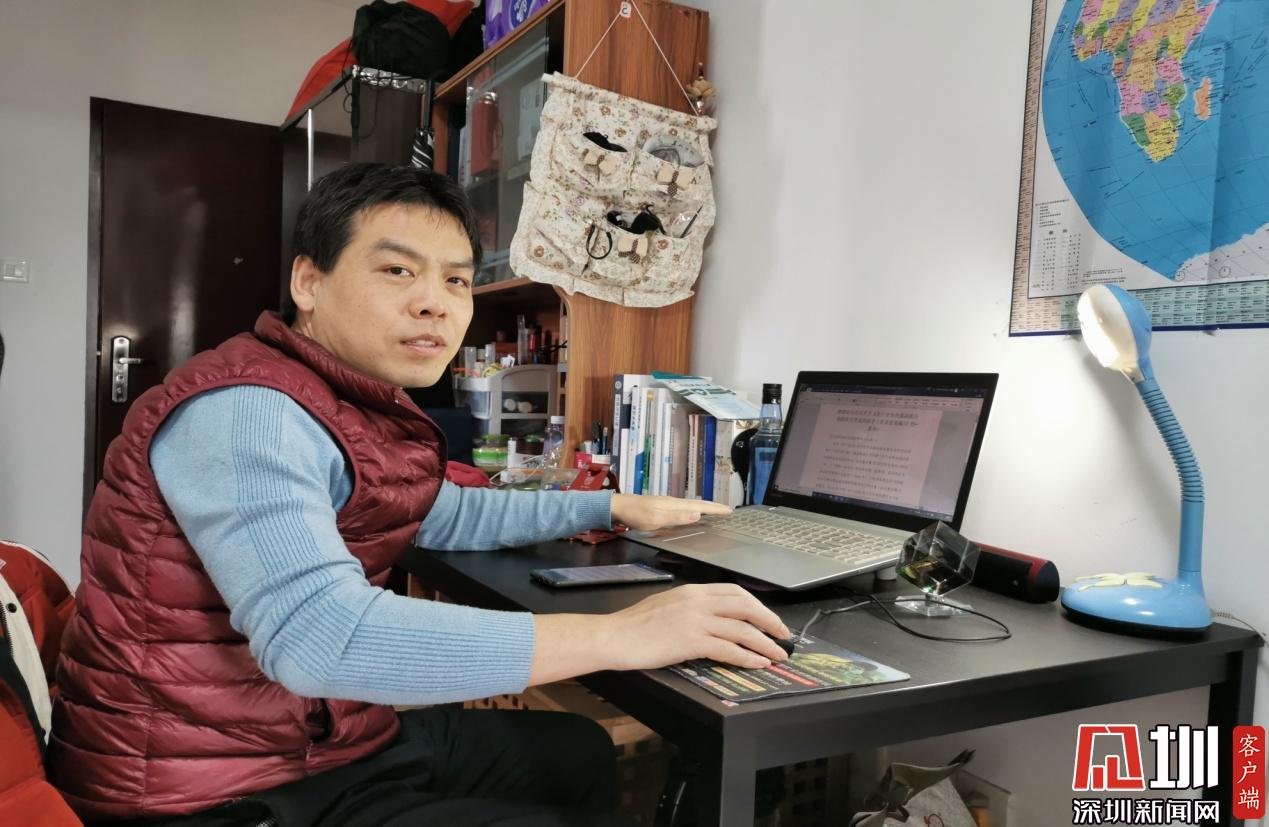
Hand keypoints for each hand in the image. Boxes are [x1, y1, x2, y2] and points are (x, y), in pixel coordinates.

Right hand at [599, 583, 791, 669]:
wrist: (614, 636)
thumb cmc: (634, 626)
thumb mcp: (666, 604)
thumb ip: (690, 607)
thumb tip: (710, 617)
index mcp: (692, 591)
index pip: (734, 592)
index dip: (756, 605)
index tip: (768, 618)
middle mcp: (697, 601)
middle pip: (745, 606)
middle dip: (769, 620)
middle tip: (783, 634)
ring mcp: (695, 620)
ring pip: (742, 628)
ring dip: (765, 643)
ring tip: (777, 654)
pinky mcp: (691, 640)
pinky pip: (728, 648)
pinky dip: (747, 657)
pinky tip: (757, 663)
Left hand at [611, 493, 731, 531]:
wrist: (618, 507)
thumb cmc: (636, 514)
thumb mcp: (657, 519)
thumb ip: (677, 517)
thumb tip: (698, 515)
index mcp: (675, 505)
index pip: (700, 506)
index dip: (715, 509)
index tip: (729, 510)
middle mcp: (673, 502)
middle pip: (698, 504)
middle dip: (713, 507)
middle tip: (726, 510)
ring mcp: (667, 503)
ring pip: (691, 506)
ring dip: (704, 509)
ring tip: (714, 512)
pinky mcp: (662, 507)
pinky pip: (683, 508)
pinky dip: (693, 510)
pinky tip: (691, 514)